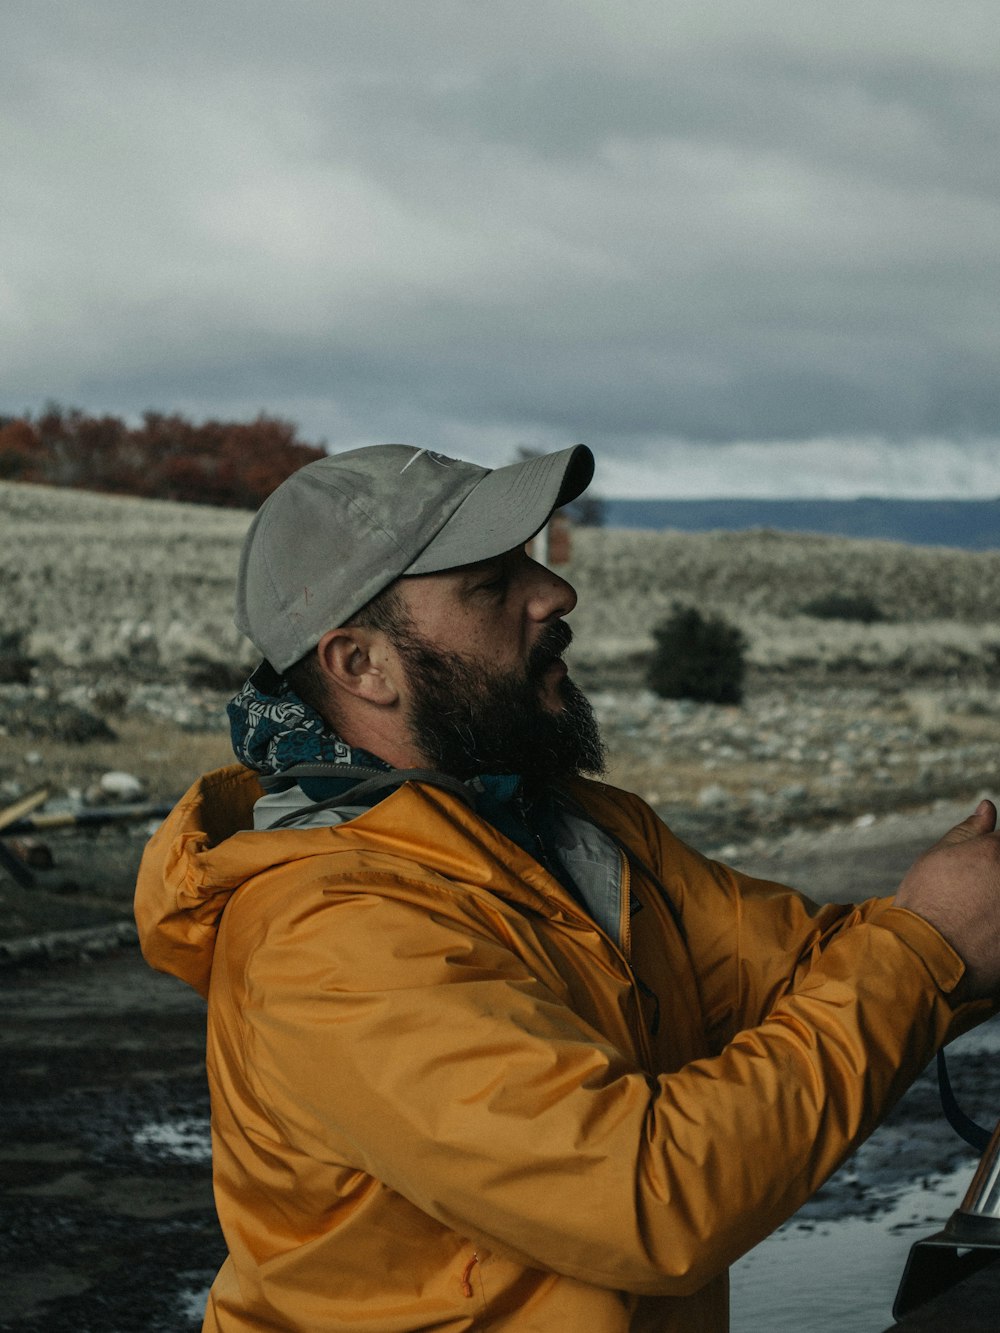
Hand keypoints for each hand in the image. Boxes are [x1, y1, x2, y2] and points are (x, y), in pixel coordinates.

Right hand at [895, 800, 999, 999]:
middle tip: (973, 897)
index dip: (990, 858)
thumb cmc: (926, 901)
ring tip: (976, 915)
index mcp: (999, 852)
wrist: (922, 955)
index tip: (977, 875)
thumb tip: (987, 807)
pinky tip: (984, 933)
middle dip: (992, 881)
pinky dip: (997, 927)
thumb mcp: (939, 857)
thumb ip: (969, 830)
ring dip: (994, 904)